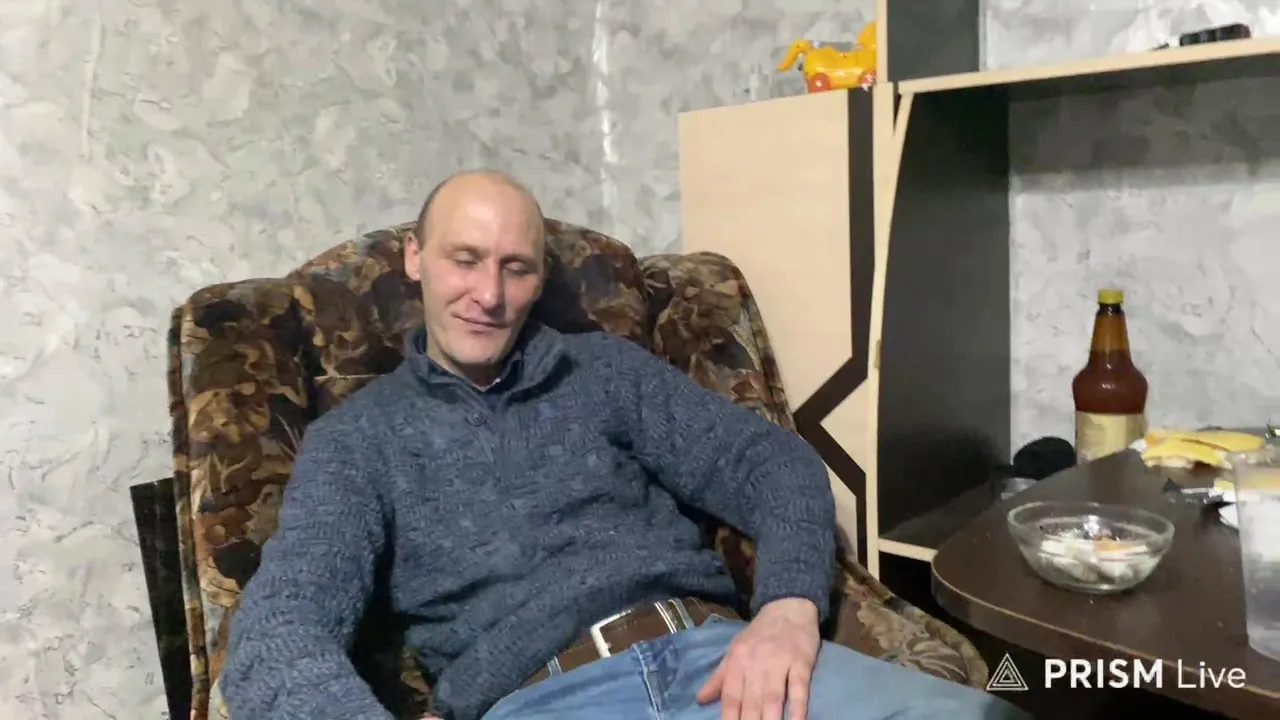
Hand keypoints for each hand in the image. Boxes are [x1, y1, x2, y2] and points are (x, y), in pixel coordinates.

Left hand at [696, 597, 820, 719]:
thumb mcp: (735, 650)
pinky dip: (798, 708)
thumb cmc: (760, 633)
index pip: (730, 697)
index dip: (728, 719)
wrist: (788, 606)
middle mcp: (756, 663)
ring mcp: (780, 663)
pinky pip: (799, 689)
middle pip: (751, 701)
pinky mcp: (801, 663)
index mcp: (737, 661)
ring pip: (773, 697)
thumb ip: (720, 677)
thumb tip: (700, 699)